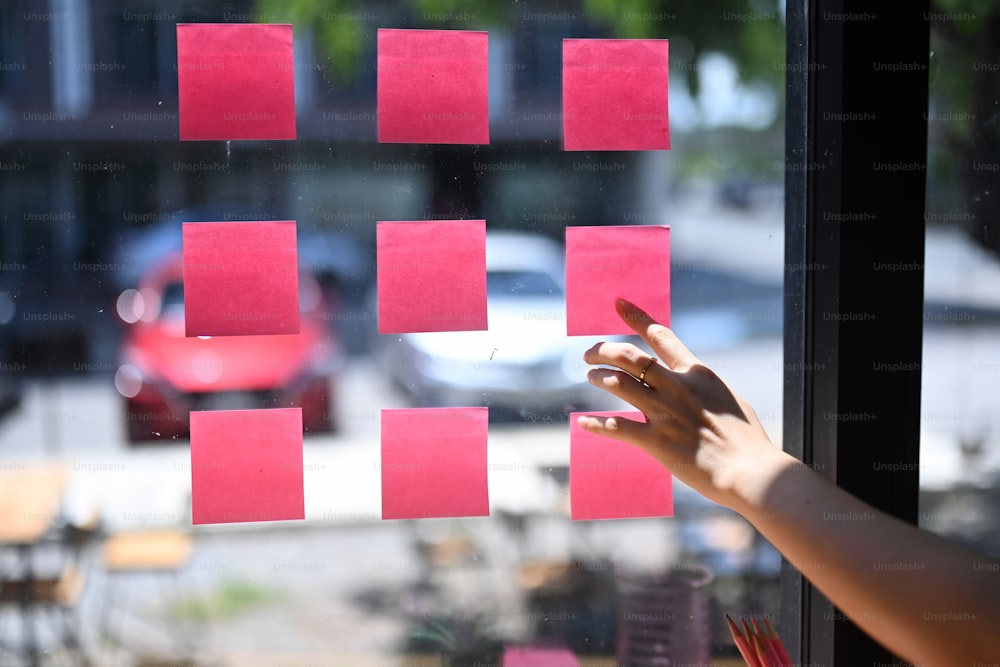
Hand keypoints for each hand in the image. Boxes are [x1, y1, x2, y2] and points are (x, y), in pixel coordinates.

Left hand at [578, 299, 787, 512]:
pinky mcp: (656, 442)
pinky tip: (584, 422)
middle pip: (629, 356)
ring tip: (590, 376)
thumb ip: (702, 385)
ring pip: (618, 383)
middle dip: (603, 350)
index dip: (636, 317)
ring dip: (599, 377)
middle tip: (590, 354)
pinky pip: (616, 426)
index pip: (660, 335)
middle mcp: (676, 387)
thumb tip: (689, 379)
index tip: (617, 303)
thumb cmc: (745, 438)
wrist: (749, 469)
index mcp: (696, 372)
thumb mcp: (726, 396)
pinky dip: (596, 423)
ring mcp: (664, 413)